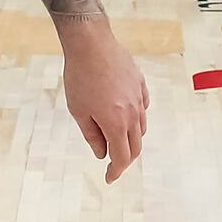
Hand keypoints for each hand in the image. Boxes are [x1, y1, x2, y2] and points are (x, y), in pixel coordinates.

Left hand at [57, 24, 148, 184]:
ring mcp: (138, 98)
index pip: (121, 157)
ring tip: (116, 138)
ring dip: (130, 138)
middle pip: (136, 146)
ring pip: (141, 127)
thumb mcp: (78, 111)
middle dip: (125, 159)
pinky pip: (142, 107)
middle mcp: (132, 113)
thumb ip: (92, 135)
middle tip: (113, 163)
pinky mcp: (140, 84)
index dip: (116, 171)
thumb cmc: (80, 76)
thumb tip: (101, 153)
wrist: (91, 43)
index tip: (109, 178)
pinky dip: (136, 117)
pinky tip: (124, 114)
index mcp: (115, 123)